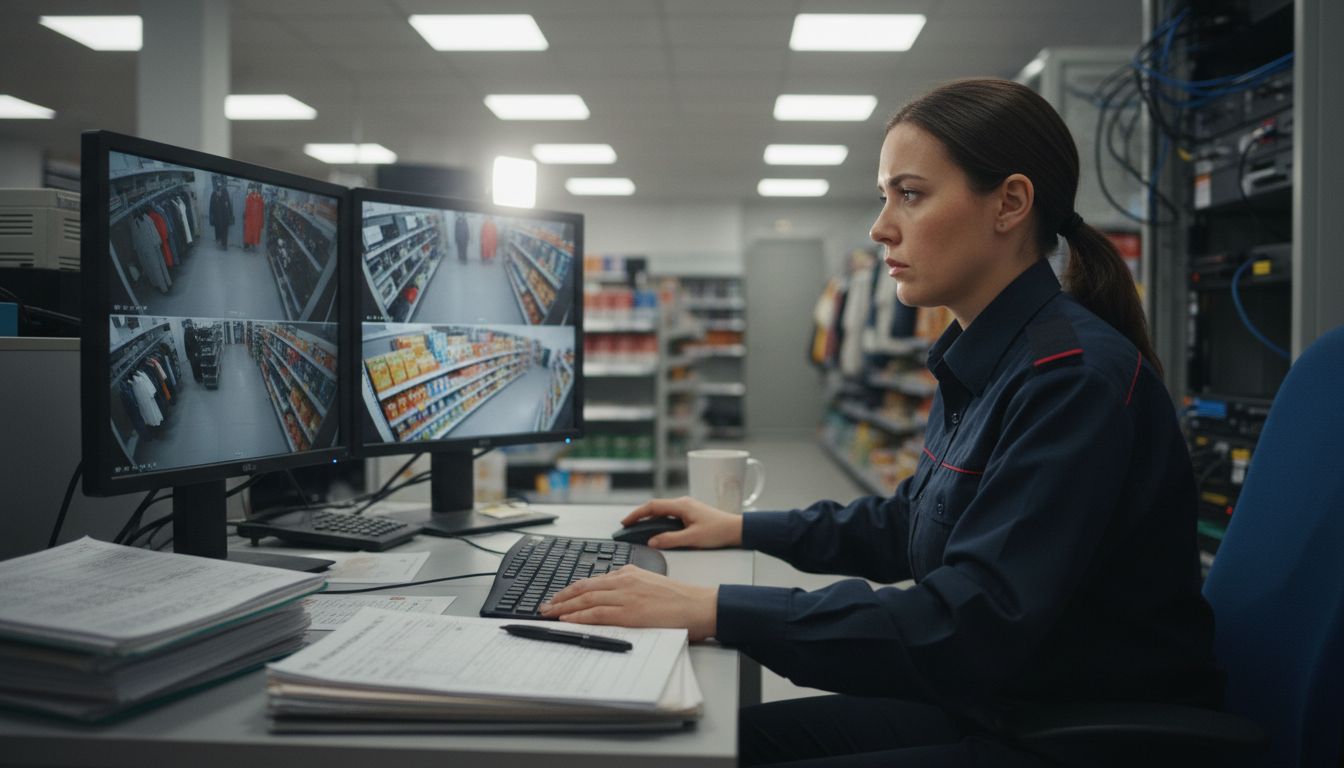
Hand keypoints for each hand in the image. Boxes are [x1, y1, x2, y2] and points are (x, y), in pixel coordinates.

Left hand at [540, 565, 717, 640]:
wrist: (698, 605)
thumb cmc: (679, 600)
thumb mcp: (650, 583)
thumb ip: (630, 586)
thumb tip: (611, 596)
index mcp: (629, 573)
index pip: (592, 580)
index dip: (570, 590)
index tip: (557, 597)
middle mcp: (624, 580)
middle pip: (583, 588)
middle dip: (560, 597)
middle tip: (544, 606)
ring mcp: (625, 595)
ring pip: (586, 600)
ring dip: (563, 608)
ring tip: (548, 614)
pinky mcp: (629, 612)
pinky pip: (597, 613)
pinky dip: (579, 617)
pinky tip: (566, 620)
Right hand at [622, 496, 743, 549]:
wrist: (737, 530)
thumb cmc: (719, 531)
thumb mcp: (692, 539)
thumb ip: (670, 540)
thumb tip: (652, 541)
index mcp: (681, 505)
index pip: (652, 507)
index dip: (637, 514)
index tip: (625, 522)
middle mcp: (683, 503)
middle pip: (655, 507)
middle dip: (640, 516)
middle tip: (627, 526)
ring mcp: (687, 508)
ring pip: (663, 511)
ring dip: (650, 518)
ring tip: (638, 528)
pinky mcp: (691, 514)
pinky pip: (670, 515)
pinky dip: (659, 521)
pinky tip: (657, 529)